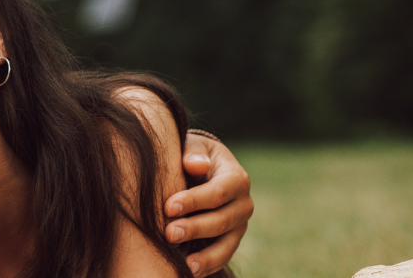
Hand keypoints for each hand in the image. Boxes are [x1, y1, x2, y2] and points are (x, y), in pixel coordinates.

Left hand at [163, 130, 252, 276]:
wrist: (199, 170)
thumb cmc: (192, 157)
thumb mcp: (193, 146)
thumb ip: (193, 153)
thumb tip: (194, 164)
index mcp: (236, 178)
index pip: (219, 191)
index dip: (195, 201)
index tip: (169, 207)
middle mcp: (243, 204)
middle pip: (222, 220)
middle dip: (195, 228)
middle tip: (168, 233)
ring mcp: (239, 225)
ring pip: (226, 244)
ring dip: (205, 256)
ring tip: (186, 265)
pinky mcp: (230, 241)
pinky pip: (223, 257)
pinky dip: (208, 266)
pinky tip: (189, 272)